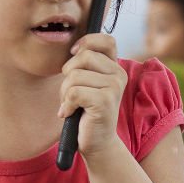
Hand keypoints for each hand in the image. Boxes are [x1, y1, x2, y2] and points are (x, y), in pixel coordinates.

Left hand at [57, 34, 127, 157]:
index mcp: (115, 66)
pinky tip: (70, 113)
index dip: (86, 42)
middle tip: (70, 94)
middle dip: (67, 75)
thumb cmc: (85, 111)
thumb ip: (84, 64)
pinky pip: (73, 93)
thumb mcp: (86, 82)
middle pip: (82, 57)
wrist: (95, 142)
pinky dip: (66, 105)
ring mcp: (114, 87)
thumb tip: (75, 46)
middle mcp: (119, 74)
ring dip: (64, 93)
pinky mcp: (105, 101)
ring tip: (72, 105)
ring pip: (74, 76)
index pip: (105, 40)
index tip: (74, 54)